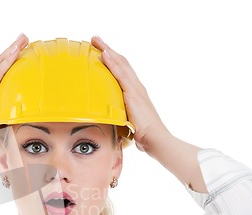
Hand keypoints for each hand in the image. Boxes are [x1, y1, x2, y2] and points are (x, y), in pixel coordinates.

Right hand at [0, 34, 28, 140]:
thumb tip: (6, 132)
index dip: (7, 61)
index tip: (18, 51)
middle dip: (11, 49)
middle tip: (23, 38)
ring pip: (0, 62)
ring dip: (12, 49)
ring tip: (23, 38)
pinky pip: (0, 70)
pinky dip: (9, 59)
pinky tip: (17, 50)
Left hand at [91, 36, 168, 150]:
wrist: (156, 140)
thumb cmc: (145, 136)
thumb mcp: (129, 124)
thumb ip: (122, 119)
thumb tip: (114, 125)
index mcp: (136, 93)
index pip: (123, 71)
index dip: (112, 59)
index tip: (101, 50)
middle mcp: (137, 87)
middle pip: (121, 63)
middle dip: (108, 49)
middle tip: (95, 38)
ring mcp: (135, 89)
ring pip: (120, 64)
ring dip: (107, 50)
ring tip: (96, 40)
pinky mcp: (133, 94)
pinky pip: (120, 75)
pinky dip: (111, 63)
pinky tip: (103, 54)